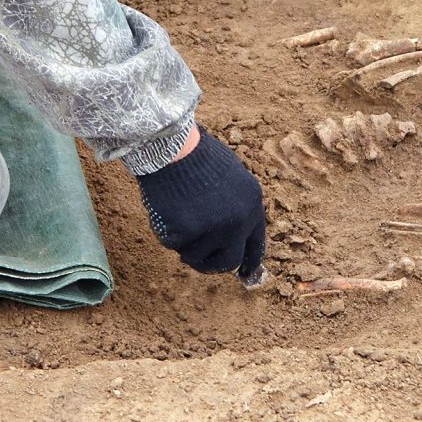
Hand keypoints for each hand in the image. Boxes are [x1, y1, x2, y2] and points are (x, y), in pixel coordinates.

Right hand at [135, 127, 265, 285]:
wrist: (173, 147)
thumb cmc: (196, 156)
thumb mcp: (230, 178)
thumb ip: (234, 207)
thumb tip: (230, 239)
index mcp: (253, 205)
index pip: (255, 245)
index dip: (249, 262)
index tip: (243, 275)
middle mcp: (239, 221)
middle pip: (228, 261)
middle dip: (210, 265)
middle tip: (195, 261)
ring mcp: (215, 228)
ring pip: (195, 255)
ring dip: (184, 243)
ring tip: (176, 213)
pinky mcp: (188, 231)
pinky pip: (173, 244)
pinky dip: (166, 231)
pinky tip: (166, 207)